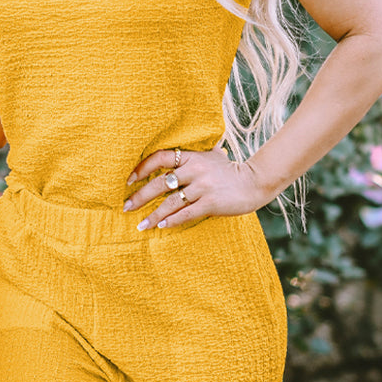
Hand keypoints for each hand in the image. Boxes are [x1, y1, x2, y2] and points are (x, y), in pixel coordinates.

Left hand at [124, 145, 268, 229]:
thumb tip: (181, 154)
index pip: (160, 157)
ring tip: (140, 225)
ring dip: (153, 215)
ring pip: (170, 202)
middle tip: (126, 207)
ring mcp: (203, 187)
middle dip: (140, 196)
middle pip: (160, 183)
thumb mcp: (213, 157)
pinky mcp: (211, 203)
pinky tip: (161, 227)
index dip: (142, 168)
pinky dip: (172, 221)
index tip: (128, 180)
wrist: (255, 182)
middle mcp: (195, 170)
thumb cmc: (231, 172)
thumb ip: (196, 155)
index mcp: (192, 157)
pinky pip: (186, 213)